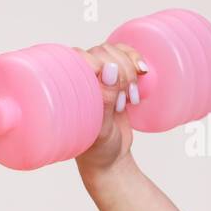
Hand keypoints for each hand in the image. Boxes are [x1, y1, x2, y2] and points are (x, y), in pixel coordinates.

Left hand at [70, 41, 144, 175]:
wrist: (110, 159)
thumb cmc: (98, 150)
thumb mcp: (102, 131)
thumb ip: (105, 101)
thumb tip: (109, 70)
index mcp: (67, 89)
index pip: (80, 56)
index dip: (101, 64)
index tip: (114, 89)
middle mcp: (80, 77)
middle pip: (102, 52)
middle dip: (121, 73)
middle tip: (124, 102)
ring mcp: (98, 76)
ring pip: (115, 51)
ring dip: (130, 70)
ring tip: (131, 98)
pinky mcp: (115, 77)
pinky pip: (126, 56)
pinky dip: (137, 60)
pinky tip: (143, 72)